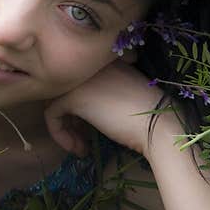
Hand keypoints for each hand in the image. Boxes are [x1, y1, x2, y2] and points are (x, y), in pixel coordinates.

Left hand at [43, 52, 176, 158]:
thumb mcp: (122, 97)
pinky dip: (60, 134)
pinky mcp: (72, 96)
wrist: (158, 126)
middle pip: (63, 91)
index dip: (80, 108)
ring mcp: (79, 78)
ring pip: (55, 102)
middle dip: (70, 119)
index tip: (91, 128)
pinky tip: (79, 148)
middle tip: (83, 139)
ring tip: (80, 147)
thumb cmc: (147, 117)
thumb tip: (77, 112)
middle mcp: (88, 65)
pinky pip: (51, 114)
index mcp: (104, 61)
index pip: (78, 82)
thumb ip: (101, 95)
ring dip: (65, 129)